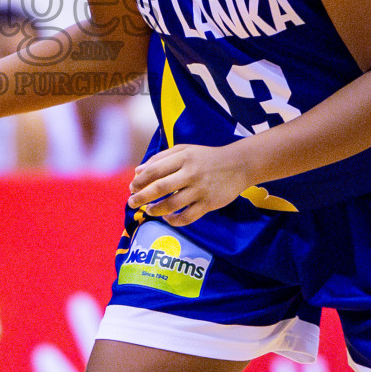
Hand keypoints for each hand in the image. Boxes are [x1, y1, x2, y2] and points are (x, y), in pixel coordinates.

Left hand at [129, 143, 255, 226]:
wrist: (239, 165)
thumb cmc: (206, 157)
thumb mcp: (184, 150)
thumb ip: (160, 158)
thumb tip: (137, 171)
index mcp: (183, 157)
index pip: (155, 170)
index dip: (140, 181)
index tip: (132, 187)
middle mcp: (191, 173)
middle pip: (160, 187)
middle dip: (142, 196)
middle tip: (131, 202)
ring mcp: (200, 190)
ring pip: (172, 204)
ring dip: (156, 210)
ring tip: (148, 210)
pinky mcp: (209, 204)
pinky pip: (188, 217)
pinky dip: (174, 220)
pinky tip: (167, 218)